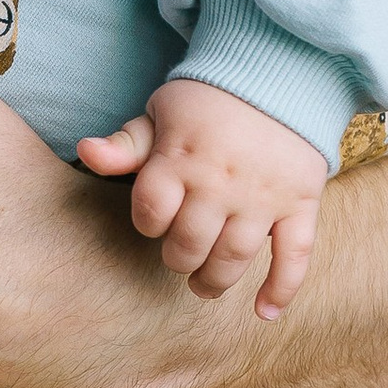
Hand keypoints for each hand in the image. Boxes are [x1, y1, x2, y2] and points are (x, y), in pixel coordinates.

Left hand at [77, 81, 327, 316]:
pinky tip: (264, 313)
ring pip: (234, 258)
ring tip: (205, 284)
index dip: (147, 222)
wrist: (278, 74)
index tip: (155, 218)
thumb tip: (86, 153)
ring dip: (215, 281)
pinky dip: (282, 289)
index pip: (150, 212)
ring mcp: (264, 195)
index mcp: (181, 156)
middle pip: (188, 244)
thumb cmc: (208, 98)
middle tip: (180, 257)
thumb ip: (125, 143)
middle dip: (178, 258)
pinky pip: (295, 256)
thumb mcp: (160, 112)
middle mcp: (221, 180)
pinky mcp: (301, 202)